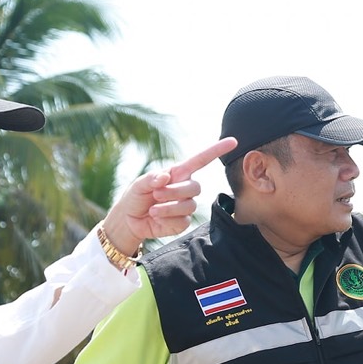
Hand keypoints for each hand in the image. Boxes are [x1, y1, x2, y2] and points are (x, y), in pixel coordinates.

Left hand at [101, 138, 237, 254]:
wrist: (129, 219)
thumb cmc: (135, 196)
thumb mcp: (138, 184)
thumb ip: (151, 178)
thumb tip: (165, 177)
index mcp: (178, 173)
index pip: (201, 160)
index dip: (216, 150)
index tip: (232, 141)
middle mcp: (185, 188)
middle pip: (195, 187)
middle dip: (174, 191)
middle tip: (156, 195)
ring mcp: (185, 205)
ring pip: (189, 205)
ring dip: (169, 207)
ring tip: (153, 209)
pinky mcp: (183, 221)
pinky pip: (183, 220)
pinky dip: (166, 220)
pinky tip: (156, 219)